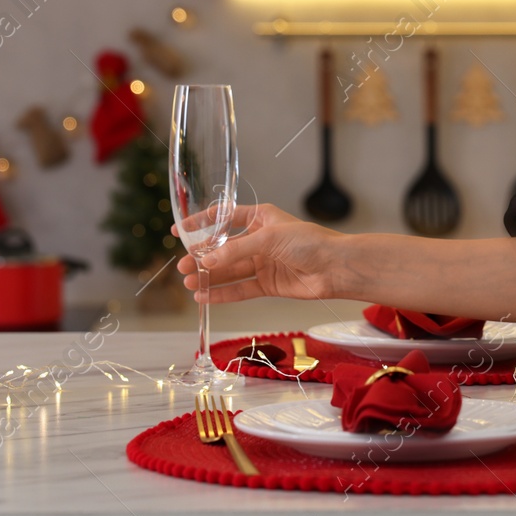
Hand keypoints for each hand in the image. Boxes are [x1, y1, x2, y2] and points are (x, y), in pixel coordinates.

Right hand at [172, 203, 340, 303]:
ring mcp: (263, 263)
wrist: (335, 268)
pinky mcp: (268, 284)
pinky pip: (240, 288)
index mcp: (260, 218)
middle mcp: (259, 240)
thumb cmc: (309, 242)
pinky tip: (205, 296)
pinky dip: (222, 293)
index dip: (202, 223)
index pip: (225, 218)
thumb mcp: (270, 238)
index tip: (180, 230)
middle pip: (224, 248)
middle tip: (182, 264)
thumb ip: (237, 249)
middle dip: (202, 256)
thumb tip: (208, 260)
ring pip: (229, 270)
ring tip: (188, 282)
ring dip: (209, 277)